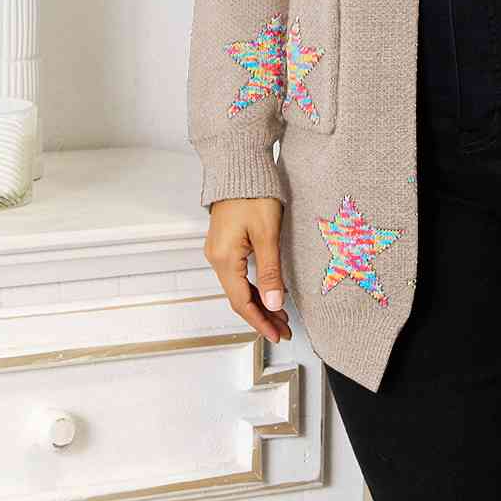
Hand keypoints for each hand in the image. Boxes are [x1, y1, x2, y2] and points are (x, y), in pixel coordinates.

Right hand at [204, 196, 292, 343]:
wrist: (239, 166)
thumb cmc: (253, 193)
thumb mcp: (267, 233)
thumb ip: (271, 271)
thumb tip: (275, 303)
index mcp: (224, 259)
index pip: (242, 302)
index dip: (260, 322)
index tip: (278, 335)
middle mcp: (216, 258)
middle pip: (239, 297)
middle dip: (262, 316)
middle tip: (284, 330)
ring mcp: (219, 251)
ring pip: (239, 287)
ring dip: (259, 302)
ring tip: (281, 316)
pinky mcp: (225, 243)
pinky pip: (238, 274)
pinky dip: (254, 287)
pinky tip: (269, 292)